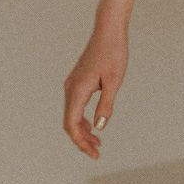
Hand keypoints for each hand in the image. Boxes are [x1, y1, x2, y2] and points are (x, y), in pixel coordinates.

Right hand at [63, 30, 127, 158]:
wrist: (108, 30)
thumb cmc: (114, 53)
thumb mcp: (114, 81)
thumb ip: (106, 105)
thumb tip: (99, 127)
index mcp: (77, 90)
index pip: (72, 124)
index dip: (81, 142)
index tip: (94, 153)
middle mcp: (70, 88)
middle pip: (70, 122)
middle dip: (82, 140)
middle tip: (98, 152)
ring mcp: (72, 84)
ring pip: (71, 114)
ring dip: (82, 130)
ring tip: (97, 142)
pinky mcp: (77, 80)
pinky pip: (75, 106)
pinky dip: (82, 118)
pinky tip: (93, 125)